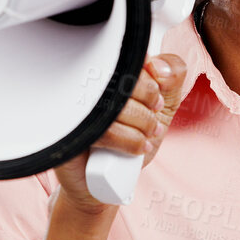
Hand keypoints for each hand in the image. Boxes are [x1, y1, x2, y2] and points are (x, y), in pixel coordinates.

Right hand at [53, 54, 188, 212]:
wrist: (104, 184)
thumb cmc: (129, 141)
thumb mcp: (161, 106)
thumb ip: (172, 76)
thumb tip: (158, 67)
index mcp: (107, 69)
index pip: (131, 56)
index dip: (150, 81)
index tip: (156, 101)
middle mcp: (84, 81)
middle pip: (122, 77)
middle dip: (148, 104)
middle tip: (153, 120)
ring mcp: (73, 106)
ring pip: (114, 104)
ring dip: (142, 125)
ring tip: (147, 137)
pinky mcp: (67, 131)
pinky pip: (102, 129)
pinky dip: (128, 141)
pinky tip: (138, 148)